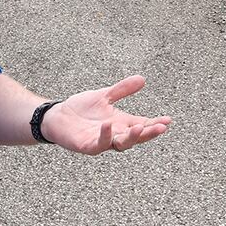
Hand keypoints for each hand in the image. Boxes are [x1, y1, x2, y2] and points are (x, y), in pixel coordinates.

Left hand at [42, 75, 171, 154]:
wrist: (57, 116)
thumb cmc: (81, 109)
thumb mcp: (104, 96)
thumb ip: (122, 90)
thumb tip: (142, 79)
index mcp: (121, 123)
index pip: (142, 125)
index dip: (155, 123)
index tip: (168, 120)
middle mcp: (114, 135)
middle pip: (136, 137)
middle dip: (149, 133)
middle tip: (161, 127)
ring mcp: (101, 141)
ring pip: (120, 144)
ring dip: (131, 137)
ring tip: (140, 127)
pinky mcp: (87, 145)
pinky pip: (98, 144)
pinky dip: (105, 136)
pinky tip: (108, 125)